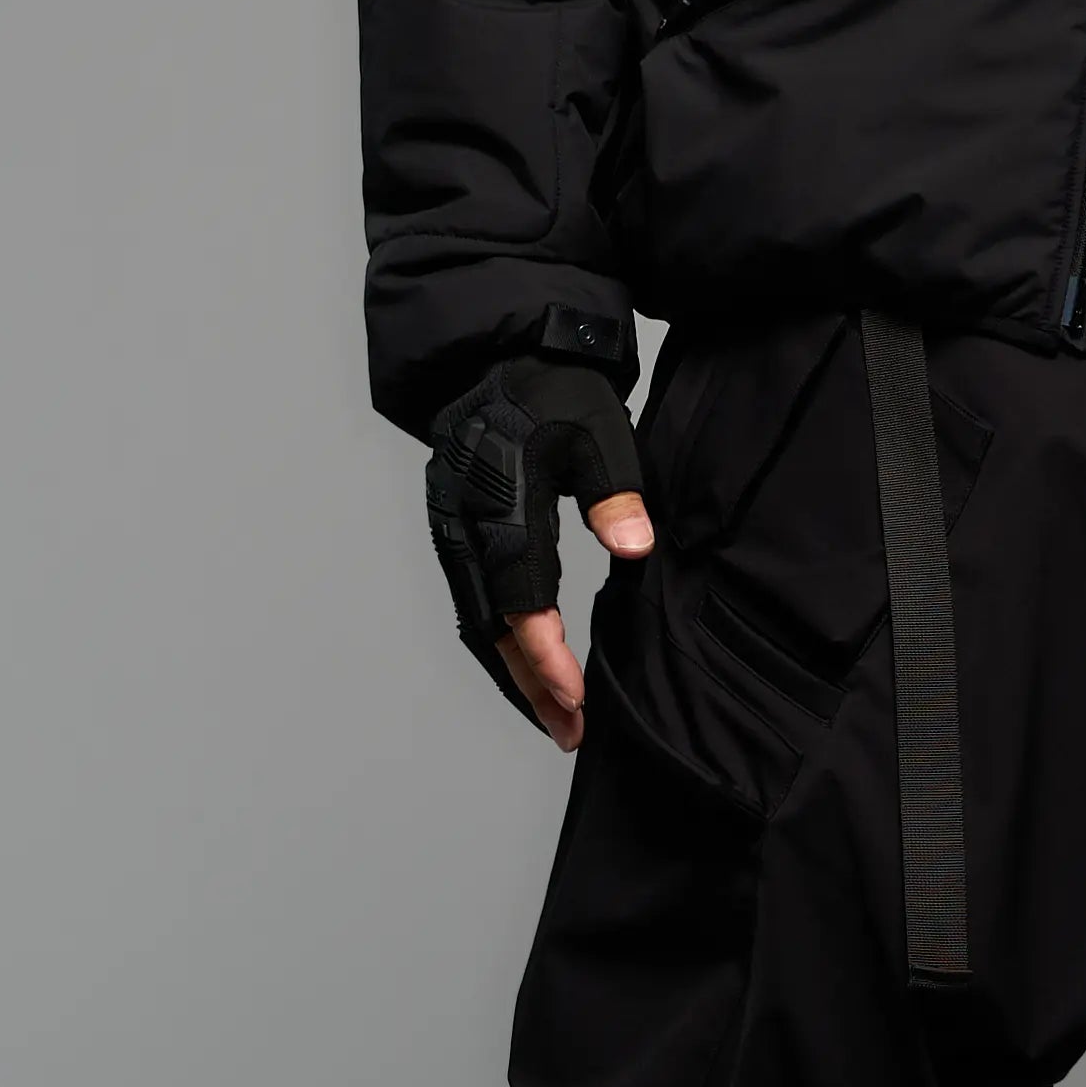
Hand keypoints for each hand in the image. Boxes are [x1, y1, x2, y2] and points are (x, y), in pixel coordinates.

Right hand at [423, 355, 654, 748]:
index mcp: (500, 500)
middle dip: (530, 685)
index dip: (546, 652)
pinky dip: (497, 648)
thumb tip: (635, 548)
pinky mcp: (451, 536)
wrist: (497, 354)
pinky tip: (525, 676)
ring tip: (554, 723)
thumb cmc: (554, 391)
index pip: (519, 595)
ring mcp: (450, 532)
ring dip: (512, 677)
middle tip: (572, 732)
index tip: (576, 696)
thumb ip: (615, 492)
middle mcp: (463, 525)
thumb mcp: (599, 429)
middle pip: (489, 625)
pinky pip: (469, 606)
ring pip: (475, 624)